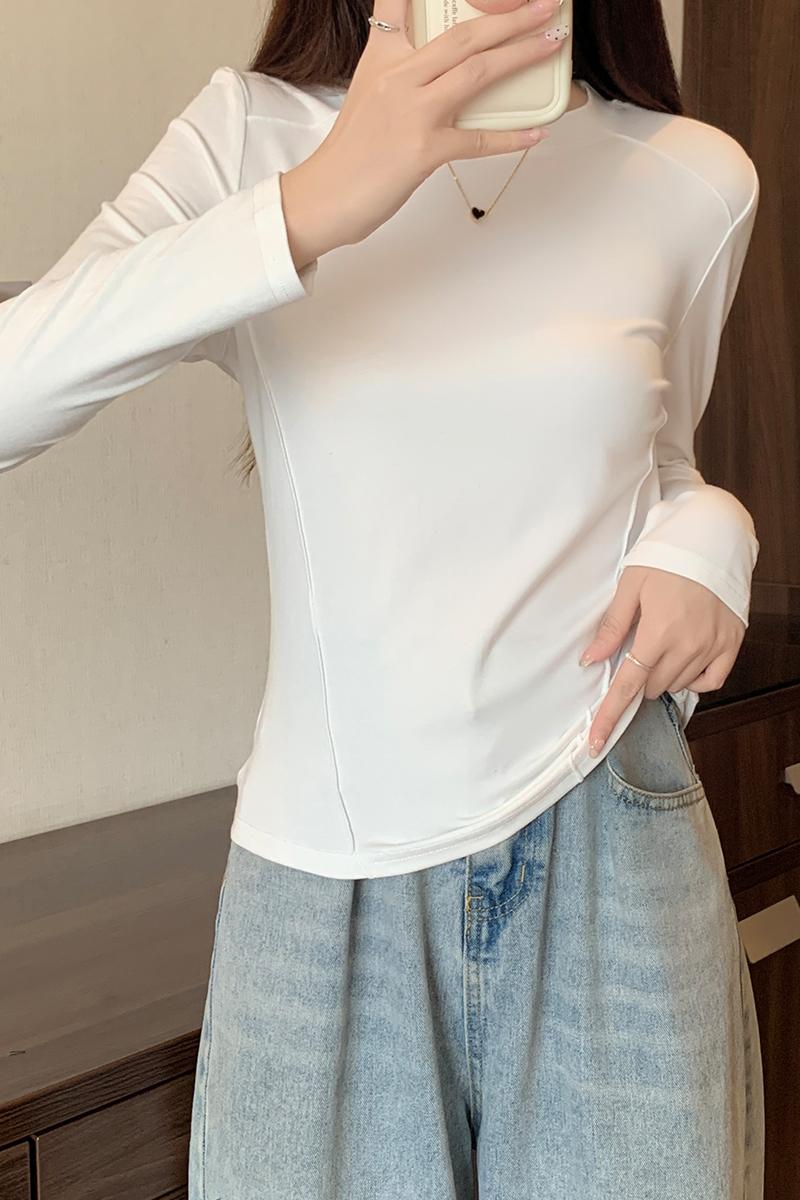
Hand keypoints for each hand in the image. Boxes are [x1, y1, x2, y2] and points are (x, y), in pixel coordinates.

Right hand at [280, 0, 565, 264]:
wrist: (324, 196)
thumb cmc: (349, 154)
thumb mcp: (368, 94)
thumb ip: (400, 72)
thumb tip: (439, 69)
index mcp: (383, 59)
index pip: (403, 4)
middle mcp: (398, 78)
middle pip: (463, 36)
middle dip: (510, 18)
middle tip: (545, 5)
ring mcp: (412, 113)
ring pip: (476, 73)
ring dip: (520, 56)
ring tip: (551, 45)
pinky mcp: (424, 151)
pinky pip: (477, 139)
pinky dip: (510, 137)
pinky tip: (535, 132)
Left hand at [579, 565, 745, 756]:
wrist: (713, 539)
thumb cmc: (667, 558)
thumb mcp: (630, 586)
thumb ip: (612, 627)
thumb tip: (590, 661)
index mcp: (658, 632)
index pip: (629, 685)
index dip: (610, 715)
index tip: (596, 741)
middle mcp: (688, 645)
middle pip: (652, 687)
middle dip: (639, 678)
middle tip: (639, 650)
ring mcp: (713, 646)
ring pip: (678, 685)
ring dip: (664, 676)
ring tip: (663, 644)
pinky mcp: (732, 643)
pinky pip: (711, 681)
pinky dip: (695, 679)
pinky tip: (686, 660)